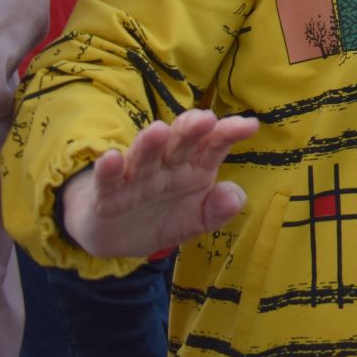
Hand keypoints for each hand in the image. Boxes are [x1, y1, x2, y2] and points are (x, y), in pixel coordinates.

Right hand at [58, 109, 259, 257]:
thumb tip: (236, 197)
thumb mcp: (197, 220)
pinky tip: (111, 158)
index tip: (248, 125)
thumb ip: (218, 209)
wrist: (116, 238)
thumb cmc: (164, 217)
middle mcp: (167, 165)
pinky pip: (109, 180)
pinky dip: (108, 170)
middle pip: (180, 143)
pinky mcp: (108, 194)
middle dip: (191, 130)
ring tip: (157, 130)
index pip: (213, 145)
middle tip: (205, 118)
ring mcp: (137, 177)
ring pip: (144, 156)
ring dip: (150, 143)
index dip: (229, 133)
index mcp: (193, 167)